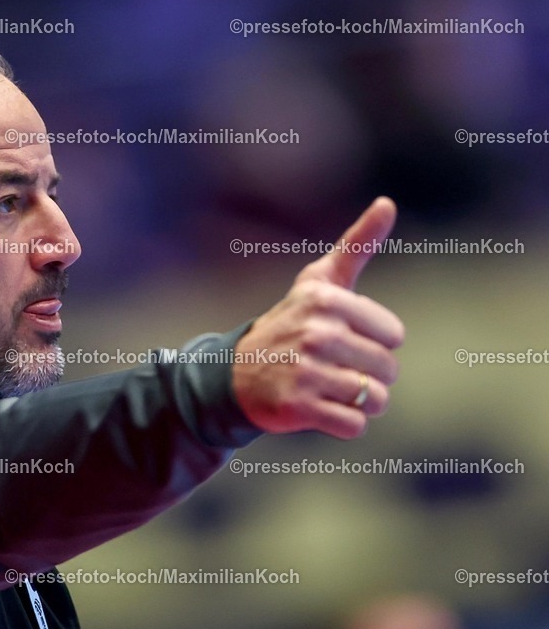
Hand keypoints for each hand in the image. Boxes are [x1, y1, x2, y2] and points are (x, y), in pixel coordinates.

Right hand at [232, 197, 405, 438]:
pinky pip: (354, 425)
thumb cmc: (289, 324)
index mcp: (326, 300)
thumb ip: (357, 245)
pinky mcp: (299, 407)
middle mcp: (316, 333)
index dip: (374, 342)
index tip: (341, 338)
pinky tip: (320, 408)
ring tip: (328, 389)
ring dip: (359, 402)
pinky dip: (344, 423)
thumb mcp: (318, 283)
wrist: (234, 374)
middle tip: (332, 368)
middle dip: (369, 375)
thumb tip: (388, 202)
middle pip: (387, 369)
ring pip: (374, 399)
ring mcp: (306, 371)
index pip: (393, 335)